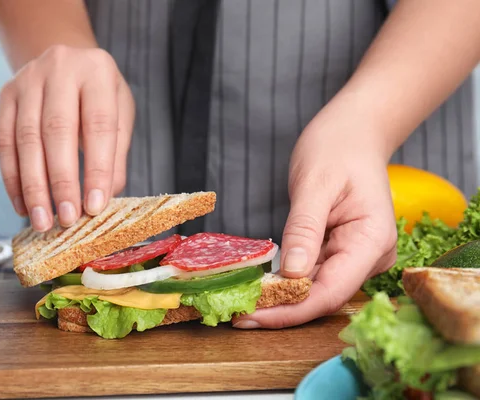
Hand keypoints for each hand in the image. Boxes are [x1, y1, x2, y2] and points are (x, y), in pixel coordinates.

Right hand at [0, 45, 134, 231]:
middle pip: (57, 131)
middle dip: (61, 181)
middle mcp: (60, 68)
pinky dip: (13, 178)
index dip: (97, 168)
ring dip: (33, 186)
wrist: (66, 61)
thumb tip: (104, 199)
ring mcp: (27, 79)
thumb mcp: (120, 114)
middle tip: (66, 219)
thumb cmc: (99, 95)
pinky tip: (23, 205)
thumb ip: (115, 154)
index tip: (95, 207)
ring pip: (26, 139)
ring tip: (42, 221)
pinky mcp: (6, 95)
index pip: (99, 125)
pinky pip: (4, 142)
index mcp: (97, 71)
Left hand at [233, 106, 397, 328]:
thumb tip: (291, 273)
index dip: (291, 310)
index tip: (252, 315)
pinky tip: (261, 287)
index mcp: (371, 241)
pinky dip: (287, 282)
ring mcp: (357, 256)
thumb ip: (304, 229)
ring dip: (281, 299)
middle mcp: (369, 256)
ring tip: (242, 304)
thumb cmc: (338, 149)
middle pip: (324, 297)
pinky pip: (313, 275)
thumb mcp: (316, 184)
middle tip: (237, 314)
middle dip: (281, 309)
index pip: (332, 291)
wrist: (353, 133)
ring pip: (317, 290)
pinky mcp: (341, 252)